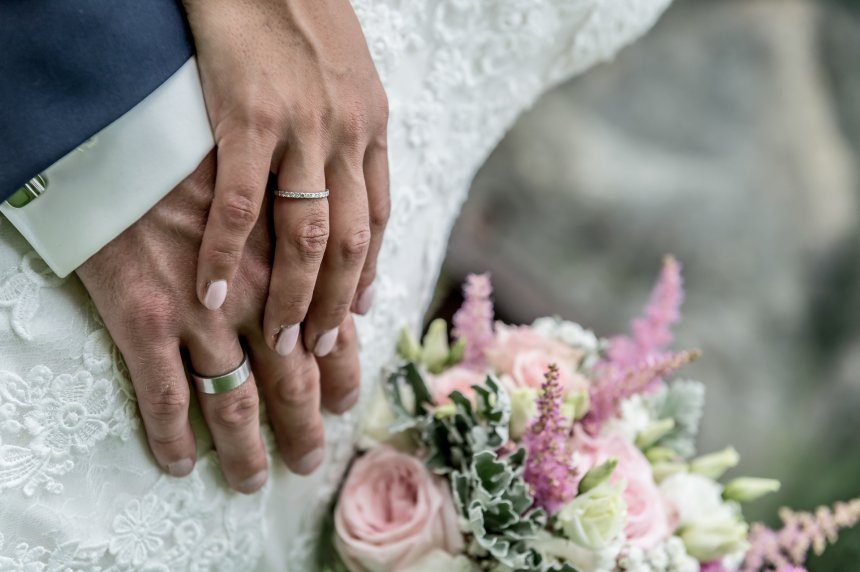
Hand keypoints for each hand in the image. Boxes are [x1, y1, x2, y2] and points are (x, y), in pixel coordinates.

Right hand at [76, 153, 361, 492]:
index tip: (344, 405)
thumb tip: (345, 278)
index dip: (341, 377)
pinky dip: (171, 439)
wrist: (130, 119)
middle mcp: (256, 297)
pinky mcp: (144, 319)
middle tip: (308, 461)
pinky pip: (162, 397)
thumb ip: (308, 235)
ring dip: (245, 451)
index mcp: (290, 264)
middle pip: (291, 383)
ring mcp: (201, 314)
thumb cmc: (204, 144)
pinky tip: (177, 465)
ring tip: (252, 480)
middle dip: (304, 429)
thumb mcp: (274, 180)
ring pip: (233, 404)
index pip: (330, 337)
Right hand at [182, 0, 389, 357]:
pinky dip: (228, 253)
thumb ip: (352, 133)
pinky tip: (214, 290)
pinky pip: (242, 203)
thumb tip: (348, 187)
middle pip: (350, 244)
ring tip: (282, 341)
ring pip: (308, 235)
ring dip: (296, 296)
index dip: (368, 274)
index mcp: (371, 128)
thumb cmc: (301, 13)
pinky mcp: (251, 117)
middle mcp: (348, 137)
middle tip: (319, 353)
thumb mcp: (347, 76)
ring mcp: (303, 130)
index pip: (376, 221)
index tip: (356, 316)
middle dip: (337, 306)